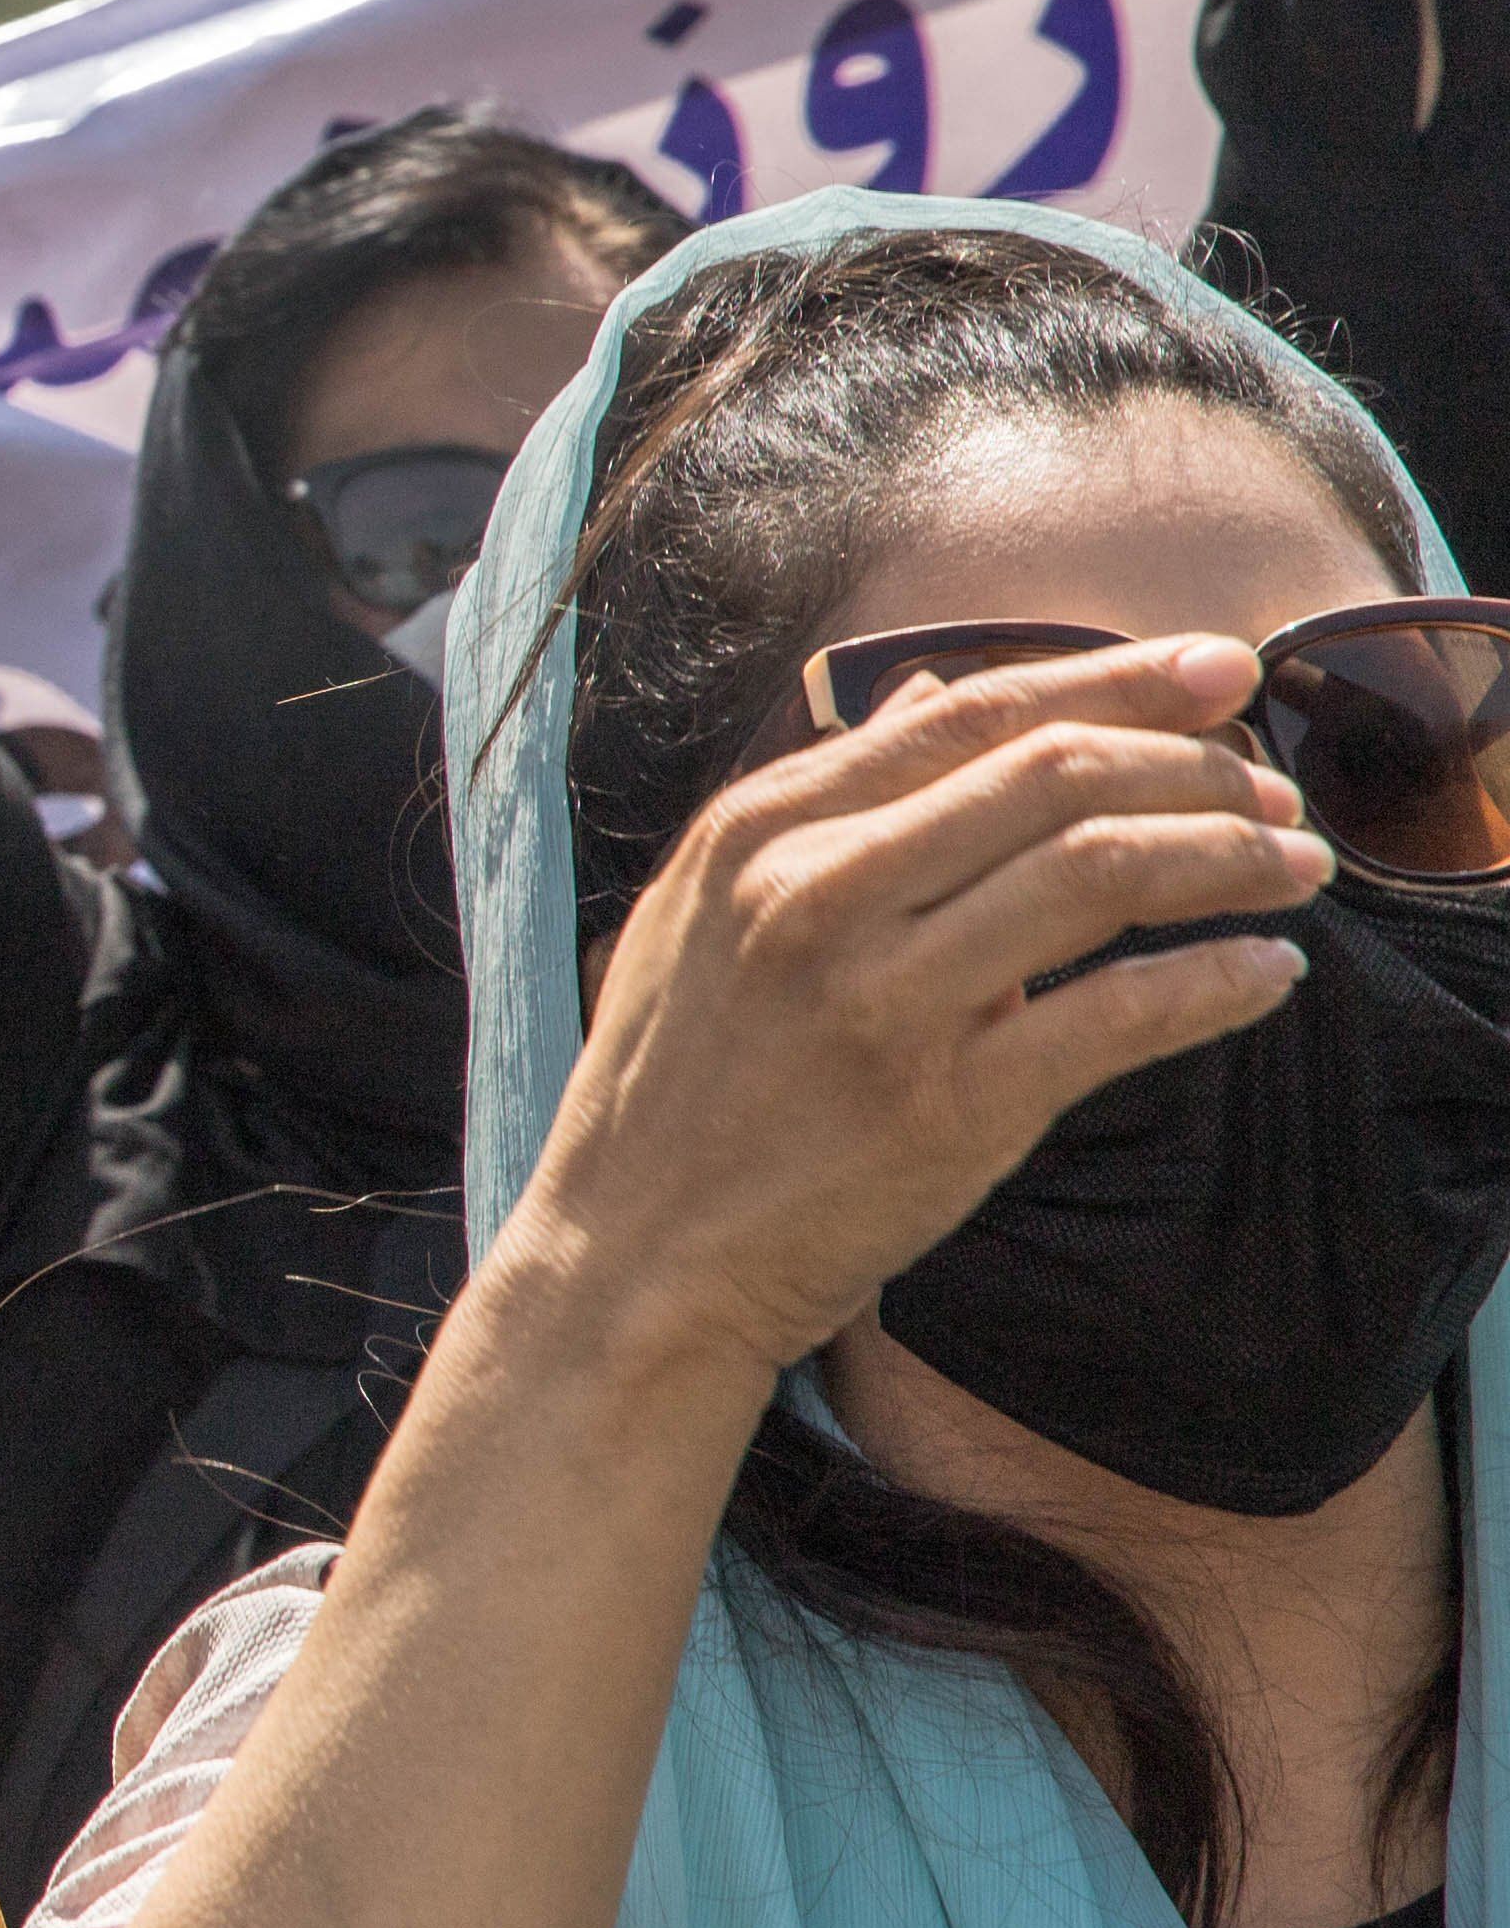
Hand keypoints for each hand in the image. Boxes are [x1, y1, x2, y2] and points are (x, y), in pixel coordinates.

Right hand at [510, 637, 1323, 1391]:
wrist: (634, 1257)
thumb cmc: (679, 1086)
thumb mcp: (711, 907)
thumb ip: (829, 797)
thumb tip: (933, 693)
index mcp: (763, 828)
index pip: (975, 713)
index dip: (1119, 679)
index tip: (1222, 670)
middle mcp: (817, 892)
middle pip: (1055, 776)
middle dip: (1198, 765)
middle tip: (1277, 789)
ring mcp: (881, 999)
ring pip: (1100, 872)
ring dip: (1228, 855)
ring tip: (1294, 865)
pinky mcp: (943, 1106)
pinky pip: (1118, 1015)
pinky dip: (1215, 984)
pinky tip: (1267, 972)